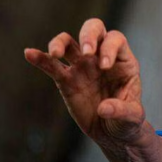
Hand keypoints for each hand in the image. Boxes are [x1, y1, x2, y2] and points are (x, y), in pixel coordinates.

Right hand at [24, 18, 146, 146]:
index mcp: (123, 60)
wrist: (112, 132)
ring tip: (55, 54)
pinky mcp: (66, 80)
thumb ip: (123, 111)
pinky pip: (51, 66)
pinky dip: (40, 58)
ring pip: (69, 43)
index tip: (104, 67)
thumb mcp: (132, 117)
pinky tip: (29, 53)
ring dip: (60, 43)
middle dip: (88, 35)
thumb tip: (103, 108)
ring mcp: (83, 66)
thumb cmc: (127, 120)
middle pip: (94, 29)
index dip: (109, 48)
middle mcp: (101, 57)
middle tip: (85, 52)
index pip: (115, 40)